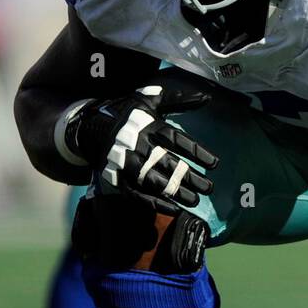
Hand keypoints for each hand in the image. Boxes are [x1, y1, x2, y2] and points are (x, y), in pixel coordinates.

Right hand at [67, 81, 217, 211]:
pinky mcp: (118, 179)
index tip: (215, 164)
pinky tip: (174, 210)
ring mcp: (127, 164)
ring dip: (176, 193)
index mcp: (148, 126)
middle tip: (209, 188)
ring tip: (195, 201)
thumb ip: (179, 100)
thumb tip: (207, 97)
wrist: (92, 128)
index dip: (197, 152)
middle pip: (168, 164)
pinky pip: (138, 195)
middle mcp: (139, 146)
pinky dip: (156, 203)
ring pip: (154, 182)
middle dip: (191, 178)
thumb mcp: (150, 100)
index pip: (177, 140)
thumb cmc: (128, 114)